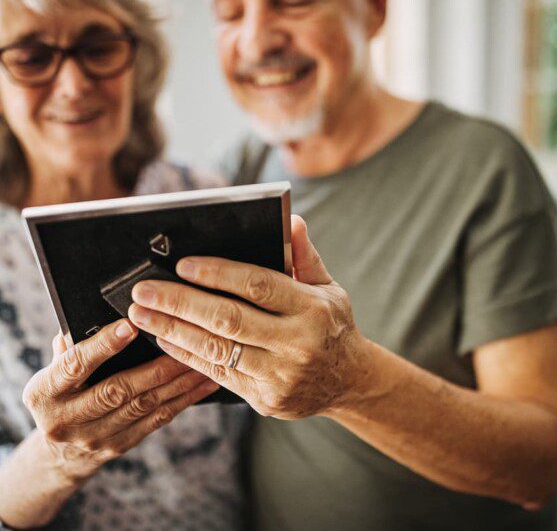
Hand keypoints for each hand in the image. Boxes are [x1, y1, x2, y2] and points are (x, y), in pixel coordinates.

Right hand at [22, 319, 218, 480]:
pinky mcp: (120, 445)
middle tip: (183, 344)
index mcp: (45, 393)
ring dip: (178, 382)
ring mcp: (95, 437)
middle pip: (117, 390)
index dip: (104, 345)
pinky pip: (157, 420)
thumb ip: (70, 347)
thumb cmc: (60, 395)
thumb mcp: (51, 372)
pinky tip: (203, 384)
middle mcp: (67, 419)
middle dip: (155, 367)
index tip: (131, 325)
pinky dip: (183, 400)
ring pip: (144, 405)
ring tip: (202, 361)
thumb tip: (90, 317)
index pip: (75, 365)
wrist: (57, 453)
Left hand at [128, 216, 368, 419]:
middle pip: (228, 319)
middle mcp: (297, 342)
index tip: (182, 265)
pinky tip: (164, 339)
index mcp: (312, 308)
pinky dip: (187, 356)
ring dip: (173, 330)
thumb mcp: (328, 287)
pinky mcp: (266, 400)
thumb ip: (304, 256)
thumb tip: (292, 221)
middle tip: (144, 290)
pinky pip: (218, 375)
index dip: (218, 274)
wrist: (348, 380)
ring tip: (142, 314)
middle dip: (180, 303)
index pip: (258, 285)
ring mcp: (281, 375)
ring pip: (217, 350)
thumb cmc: (331, 325)